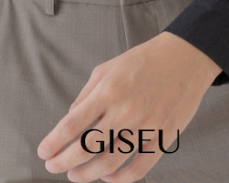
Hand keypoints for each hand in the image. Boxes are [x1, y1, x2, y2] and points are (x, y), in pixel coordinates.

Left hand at [37, 30, 221, 181]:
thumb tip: (71, 120)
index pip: (71, 125)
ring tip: (76, 176)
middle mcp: (124, 110)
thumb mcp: (107, 68)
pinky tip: (108, 177)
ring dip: (87, 175)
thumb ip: (86, 95)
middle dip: (64, 163)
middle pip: (85, 149)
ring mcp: (145, 126)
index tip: (44, 152)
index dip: (53, 143)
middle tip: (54, 167)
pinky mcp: (162, 137)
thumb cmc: (144, 61)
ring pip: (109, 164)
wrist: (184, 57)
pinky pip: (138, 168)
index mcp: (108, 90)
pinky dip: (120, 179)